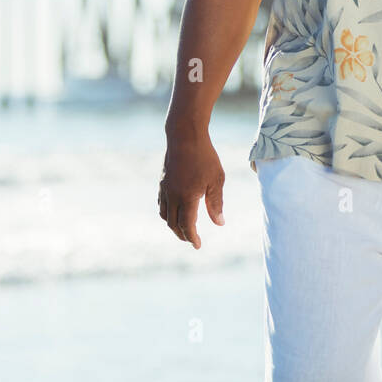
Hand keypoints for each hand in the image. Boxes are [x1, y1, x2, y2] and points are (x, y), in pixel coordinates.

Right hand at [159, 125, 225, 248]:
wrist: (185, 135)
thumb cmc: (204, 157)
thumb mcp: (216, 180)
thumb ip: (216, 203)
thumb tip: (219, 223)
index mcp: (187, 197)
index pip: (187, 225)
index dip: (192, 237)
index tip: (198, 245)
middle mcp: (172, 195)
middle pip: (173, 224)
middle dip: (182, 234)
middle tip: (191, 240)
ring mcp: (165, 188)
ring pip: (165, 214)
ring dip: (173, 225)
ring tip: (183, 228)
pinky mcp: (162, 181)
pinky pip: (162, 203)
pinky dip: (168, 213)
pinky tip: (176, 211)